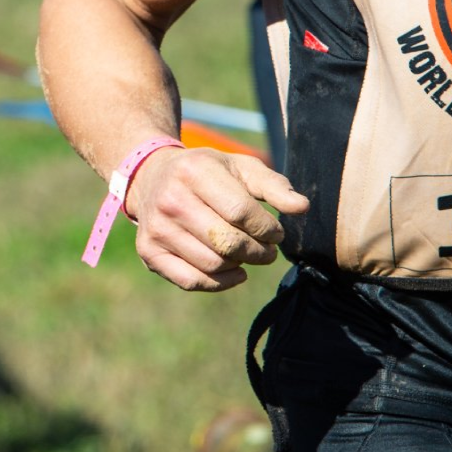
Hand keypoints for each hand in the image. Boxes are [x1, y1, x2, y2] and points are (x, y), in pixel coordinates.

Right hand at [122, 146, 307, 292]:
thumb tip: (302, 207)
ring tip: (249, 256)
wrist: (152, 177)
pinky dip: (220, 283)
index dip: (267, 228)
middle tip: (268, 251)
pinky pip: (191, 281)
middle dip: (259, 252)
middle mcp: (170, 200)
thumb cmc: (207, 172)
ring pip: (212, 264)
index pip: (240, 212)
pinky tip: (234, 272)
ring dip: (241, 266)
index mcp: (194, 172)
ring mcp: (156, 228)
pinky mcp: (148, 252)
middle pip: (227, 242)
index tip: (276, 232)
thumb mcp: (240, 167)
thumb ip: (273, 186)